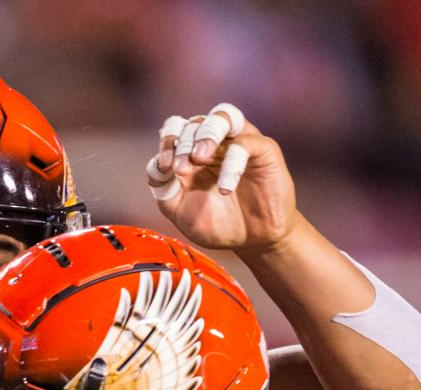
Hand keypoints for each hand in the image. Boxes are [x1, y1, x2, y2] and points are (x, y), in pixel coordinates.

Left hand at [145, 103, 299, 252]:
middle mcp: (215, 142)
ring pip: (222, 115)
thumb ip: (164, 188)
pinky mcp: (264, 149)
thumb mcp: (180, 211)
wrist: (252, 242)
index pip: (174, 130)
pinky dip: (232, 161)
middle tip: (180, 169)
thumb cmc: (218, 224)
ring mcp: (239, 142)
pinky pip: (245, 142)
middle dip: (182, 144)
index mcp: (191, 153)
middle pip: (194, 123)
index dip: (166, 143)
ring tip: (199, 156)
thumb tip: (156, 165)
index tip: (165, 168)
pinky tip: (225, 187)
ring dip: (206, 132)